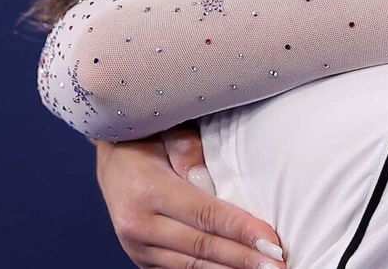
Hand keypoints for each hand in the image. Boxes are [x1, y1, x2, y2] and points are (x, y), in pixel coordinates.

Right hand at [95, 126, 286, 268]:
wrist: (109, 160)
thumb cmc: (146, 140)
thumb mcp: (165, 132)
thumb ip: (187, 149)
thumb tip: (210, 178)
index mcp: (147, 191)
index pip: (204, 214)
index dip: (241, 230)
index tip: (272, 242)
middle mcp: (138, 224)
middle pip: (201, 246)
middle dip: (243, 258)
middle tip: (277, 266)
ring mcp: (136, 247)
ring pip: (191, 265)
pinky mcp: (140, 258)